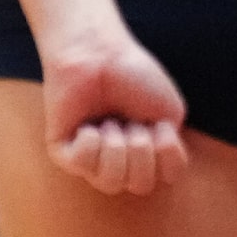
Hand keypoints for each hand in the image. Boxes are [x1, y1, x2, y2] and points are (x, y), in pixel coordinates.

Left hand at [39, 26, 190, 196]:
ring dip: (115, 147)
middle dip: (140, 149)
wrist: (97, 52)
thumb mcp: (169, 112)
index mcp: (147, 152)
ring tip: (107, 122)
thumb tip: (155, 177)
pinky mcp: (64, 153)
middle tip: (130, 121)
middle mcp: (120, 160)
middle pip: (140, 185)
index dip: (169, 153)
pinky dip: (90, 143)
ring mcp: (91, 160)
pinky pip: (82, 166)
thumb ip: (172, 153)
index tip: (160, 125)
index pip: (167, 177)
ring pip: (110, 182)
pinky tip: (88, 125)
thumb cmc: (132, 74)